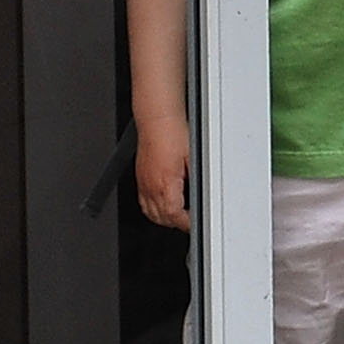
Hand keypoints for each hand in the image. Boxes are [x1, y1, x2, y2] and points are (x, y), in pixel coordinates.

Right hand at [135, 113, 191, 232]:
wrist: (158, 120)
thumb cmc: (174, 133)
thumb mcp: (194, 159)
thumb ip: (197, 180)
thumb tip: (203, 194)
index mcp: (165, 183)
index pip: (174, 215)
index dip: (186, 223)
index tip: (195, 223)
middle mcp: (151, 185)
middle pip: (161, 217)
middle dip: (176, 223)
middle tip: (189, 221)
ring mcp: (143, 182)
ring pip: (150, 212)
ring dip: (164, 218)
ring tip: (178, 216)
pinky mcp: (140, 176)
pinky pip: (143, 201)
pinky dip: (153, 208)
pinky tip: (162, 204)